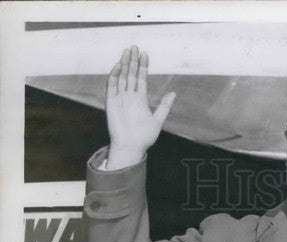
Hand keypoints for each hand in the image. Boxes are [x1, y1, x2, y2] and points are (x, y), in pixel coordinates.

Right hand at [105, 46, 174, 169]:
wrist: (130, 147)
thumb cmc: (144, 137)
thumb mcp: (157, 121)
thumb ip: (164, 107)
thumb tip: (173, 93)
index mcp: (140, 100)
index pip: (141, 79)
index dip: (143, 67)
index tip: (145, 54)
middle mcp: (130, 96)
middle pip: (131, 74)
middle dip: (133, 61)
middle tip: (135, 46)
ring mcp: (120, 98)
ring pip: (122, 77)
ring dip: (124, 64)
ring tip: (127, 51)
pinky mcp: (111, 102)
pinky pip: (112, 86)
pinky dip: (114, 76)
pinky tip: (119, 66)